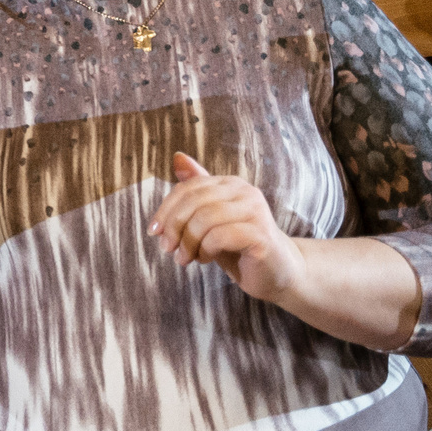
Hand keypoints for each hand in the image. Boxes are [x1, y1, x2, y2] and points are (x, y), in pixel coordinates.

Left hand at [151, 153, 305, 304]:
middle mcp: (245, 192)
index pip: (188, 188)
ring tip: (185, 258)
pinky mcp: (261, 234)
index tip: (153, 231)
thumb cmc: (238, 246)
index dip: (166, 209)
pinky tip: (205, 259)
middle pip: (194, 201)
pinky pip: (220, 236)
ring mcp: (256, 211)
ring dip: (188, 242)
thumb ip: (195, 192)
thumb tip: (177, 157)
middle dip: (174, 226)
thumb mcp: (210, 219)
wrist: (277, 273)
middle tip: (167, 249)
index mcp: (230, 184)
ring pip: (205, 219)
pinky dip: (205, 249)